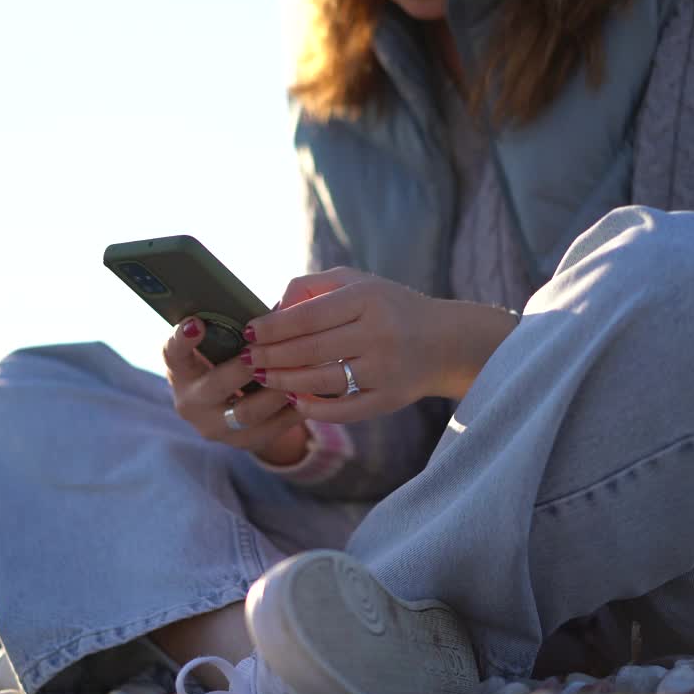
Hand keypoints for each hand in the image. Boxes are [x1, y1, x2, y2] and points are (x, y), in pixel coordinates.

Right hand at [163, 317, 310, 464]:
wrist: (228, 409)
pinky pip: (271, 429)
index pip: (173, 353)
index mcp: (181, 370)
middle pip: (215, 386)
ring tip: (297, 371)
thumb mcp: (219, 346)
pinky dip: (292, 409)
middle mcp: (191, 401)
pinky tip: (309, 393)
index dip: (182, 339)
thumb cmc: (226, 361)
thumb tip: (277, 307)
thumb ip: (235, 329)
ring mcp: (215, 426)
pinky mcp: (243, 442)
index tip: (196, 322)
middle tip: (264, 352)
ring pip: (247, 413)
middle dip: (242, 369)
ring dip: (274, 391)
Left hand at [242, 267, 518, 422]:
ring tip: (264, 378)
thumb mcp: (357, 282)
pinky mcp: (391, 400)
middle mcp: (379, 333)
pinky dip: (315, 408)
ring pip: (322, 381)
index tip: (248, 333)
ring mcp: (386, 370)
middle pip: (309, 350)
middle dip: (271, 357)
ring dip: (285, 382)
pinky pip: (344, 410)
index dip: (272, 327)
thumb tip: (273, 308)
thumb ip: (312, 286)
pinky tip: (295, 401)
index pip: (307, 316)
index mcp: (368, 299)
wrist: (446, 342)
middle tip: (247, 360)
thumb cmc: (389, 307)